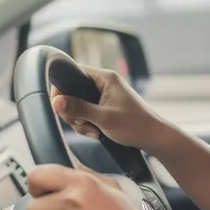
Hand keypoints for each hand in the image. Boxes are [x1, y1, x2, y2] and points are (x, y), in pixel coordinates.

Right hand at [52, 66, 169, 150]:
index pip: (74, 72)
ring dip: (81, 121)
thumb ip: (78, 108)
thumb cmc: (135, 125)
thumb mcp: (103, 118)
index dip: (63, 88)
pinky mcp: (105, 107)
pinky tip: (96, 133)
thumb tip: (56, 102)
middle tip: (82, 123)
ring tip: (93, 131)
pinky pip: (87, 113)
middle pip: (73, 92)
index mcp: (105, 78)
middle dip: (73, 111)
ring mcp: (105, 96)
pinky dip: (88, 124)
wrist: (154, 138)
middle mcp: (104, 83)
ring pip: (79, 105)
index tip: (61, 106)